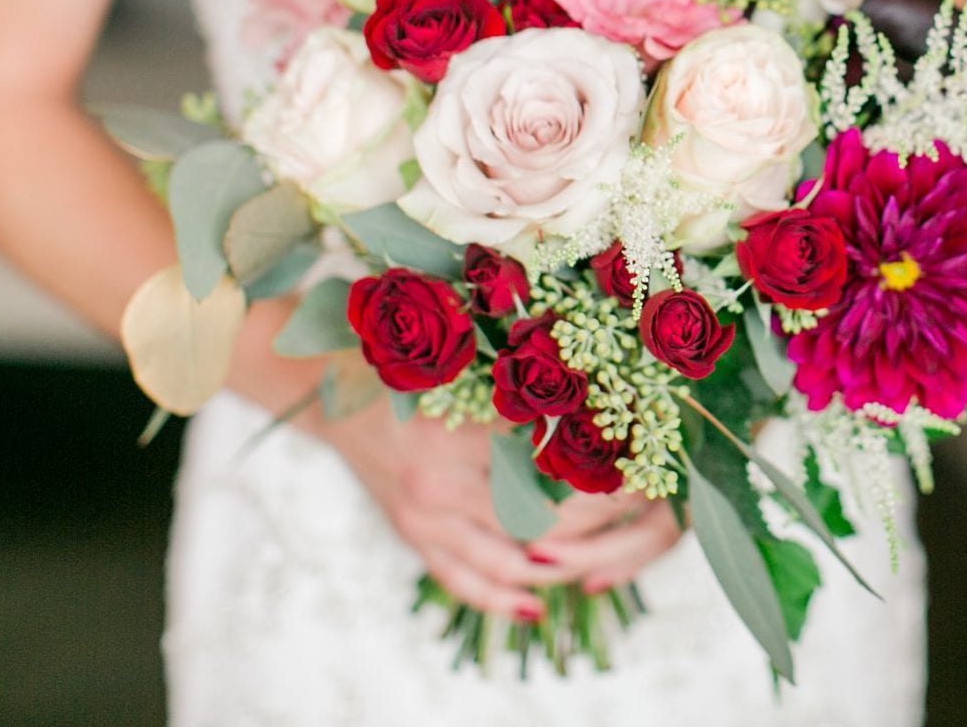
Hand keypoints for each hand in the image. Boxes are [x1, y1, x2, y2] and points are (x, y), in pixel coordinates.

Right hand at [316, 398, 684, 616]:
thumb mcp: (458, 362)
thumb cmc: (400, 362)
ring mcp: (422, 521)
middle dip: (594, 519)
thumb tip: (595, 388)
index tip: (641, 462)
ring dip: (560, 565)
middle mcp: (438, 488)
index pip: (545, 466)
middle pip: (535, 521)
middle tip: (640, 506)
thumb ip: (517, 381)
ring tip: (606, 555)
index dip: (597, 469)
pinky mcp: (412, 538)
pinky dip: (500, 598)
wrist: (325, 389)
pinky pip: (461, 582)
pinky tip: (537, 605)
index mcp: (455, 436)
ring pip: (505, 563)